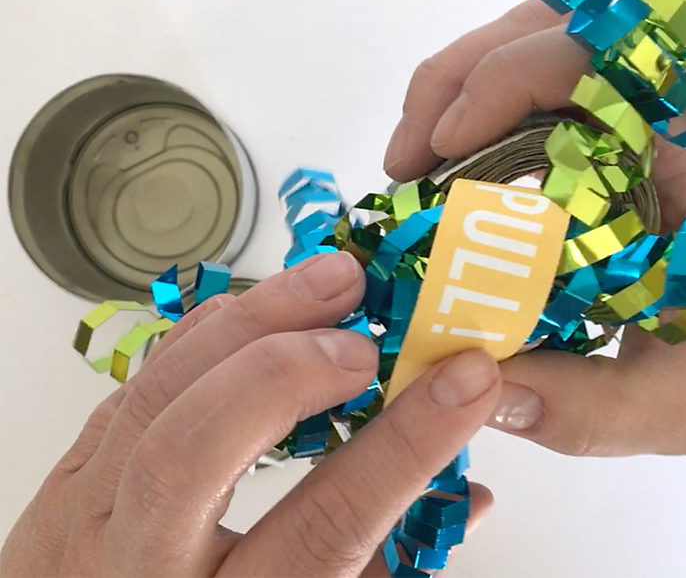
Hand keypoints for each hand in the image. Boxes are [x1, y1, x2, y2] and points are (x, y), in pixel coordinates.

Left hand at [1, 253, 500, 577]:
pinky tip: (262, 307)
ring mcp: (87, 515)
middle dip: (285, 375)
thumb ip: (388, 564)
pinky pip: (134, 382)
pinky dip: (204, 333)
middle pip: (193, 454)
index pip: (325, 523)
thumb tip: (470, 494)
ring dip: (247, 323)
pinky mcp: (68, 475)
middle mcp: (141, 565)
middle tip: (363, 336)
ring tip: (328, 283)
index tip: (462, 381)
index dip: (402, 446)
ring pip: (153, 398)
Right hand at [383, 0, 685, 497]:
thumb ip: (572, 405)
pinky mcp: (639, 150)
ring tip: (420, 162)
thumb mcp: (668, 409)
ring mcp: (663, 127)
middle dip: (466, 77)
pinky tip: (460, 171)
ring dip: (472, 90)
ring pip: (553, 52)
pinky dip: (495, 118)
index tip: (441, 152)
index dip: (506, 83)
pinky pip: (559, 99)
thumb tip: (468, 382)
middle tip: (407, 158)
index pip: (600, 61)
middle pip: (562, 31)